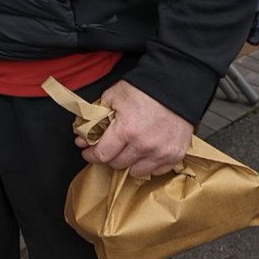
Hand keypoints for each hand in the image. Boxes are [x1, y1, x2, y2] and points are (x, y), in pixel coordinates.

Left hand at [75, 80, 192, 176]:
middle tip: (110, 146)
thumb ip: (97, 116)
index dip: (91, 154)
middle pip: (117, 164)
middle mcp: (143, 145)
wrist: (175, 87)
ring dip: (129, 162)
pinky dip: (148, 164)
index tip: (88, 152)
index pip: (102, 154)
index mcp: (126, 130)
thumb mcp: (113, 96)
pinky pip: (156, 171)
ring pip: (136, 171)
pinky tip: (145, 152)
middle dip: (110, 155)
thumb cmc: (144, 90)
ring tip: (129, 149)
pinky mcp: (174, 155)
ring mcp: (160, 153)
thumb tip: (84, 136)